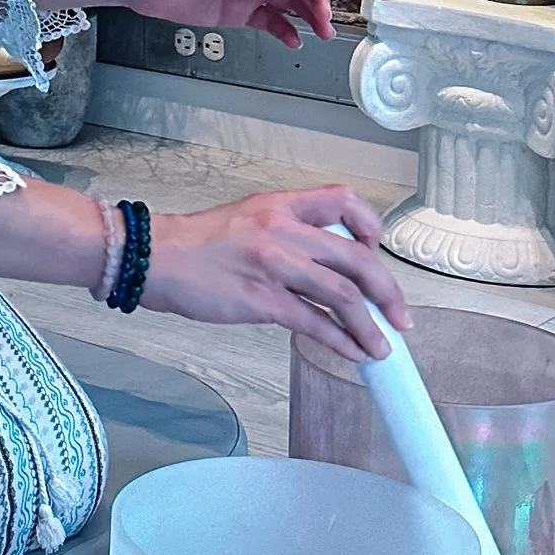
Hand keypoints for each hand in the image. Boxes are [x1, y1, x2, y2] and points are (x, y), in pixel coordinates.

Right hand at [143, 185, 403, 362]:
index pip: (345, 201)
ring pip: (343, 295)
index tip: (374, 253)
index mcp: (281, 205)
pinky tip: (352, 353)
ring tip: (382, 348)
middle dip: (389, 291)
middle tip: (401, 316)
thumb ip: (286, 233)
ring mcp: (274, 265)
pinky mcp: (261, 300)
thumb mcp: (247, 218)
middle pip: (357, 258)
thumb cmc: (195, 244)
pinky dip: (341, 341)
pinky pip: (314, 323)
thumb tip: (322, 266)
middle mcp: (283, 230)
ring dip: (370, 325)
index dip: (370, 228)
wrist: (152, 258)